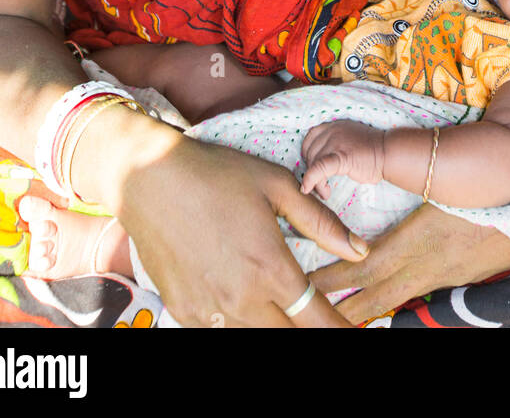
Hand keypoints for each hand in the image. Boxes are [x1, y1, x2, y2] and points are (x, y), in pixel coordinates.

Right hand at [117, 132, 368, 326]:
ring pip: (254, 335)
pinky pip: (220, 329)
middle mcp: (242, 300)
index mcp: (271, 269)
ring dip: (270, 322)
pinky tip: (236, 291)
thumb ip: (321, 223)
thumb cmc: (216, 175)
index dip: (340, 328)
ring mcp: (210, 310)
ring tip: (270, 294)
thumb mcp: (276, 186)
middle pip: (288, 335)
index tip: (353, 330)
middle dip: (305, 326)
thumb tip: (359, 250)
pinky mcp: (184, 311)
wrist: (150, 179)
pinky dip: (236, 319)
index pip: (318, 320)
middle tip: (311, 310)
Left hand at [300, 120, 385, 199]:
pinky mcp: (340, 156)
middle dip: (311, 170)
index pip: (310, 137)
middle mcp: (332, 130)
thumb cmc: (371, 151)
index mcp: (333, 126)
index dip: (308, 154)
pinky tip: (308, 189)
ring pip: (313, 162)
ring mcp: (335, 142)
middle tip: (319, 184)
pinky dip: (311, 180)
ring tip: (324, 191)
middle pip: (310, 152)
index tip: (313, 167)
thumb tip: (318, 162)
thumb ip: (334, 145)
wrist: (389, 153)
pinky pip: (319, 168)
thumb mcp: (349, 140)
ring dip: (315, 181)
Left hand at [308, 202, 509, 324]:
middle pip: (374, 297)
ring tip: (333, 318)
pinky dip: (389, 305)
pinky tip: (375, 309)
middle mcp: (427, 267)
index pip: (366, 267)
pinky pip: (413, 297)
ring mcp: (442, 279)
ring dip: (362, 312)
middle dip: (339, 308)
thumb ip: (409, 197)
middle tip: (305, 313)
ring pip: (393, 302)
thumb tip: (370, 196)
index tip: (304, 280)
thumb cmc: (485, 191)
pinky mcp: (453, 282)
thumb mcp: (442, 191)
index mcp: (420, 241)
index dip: (333, 277)